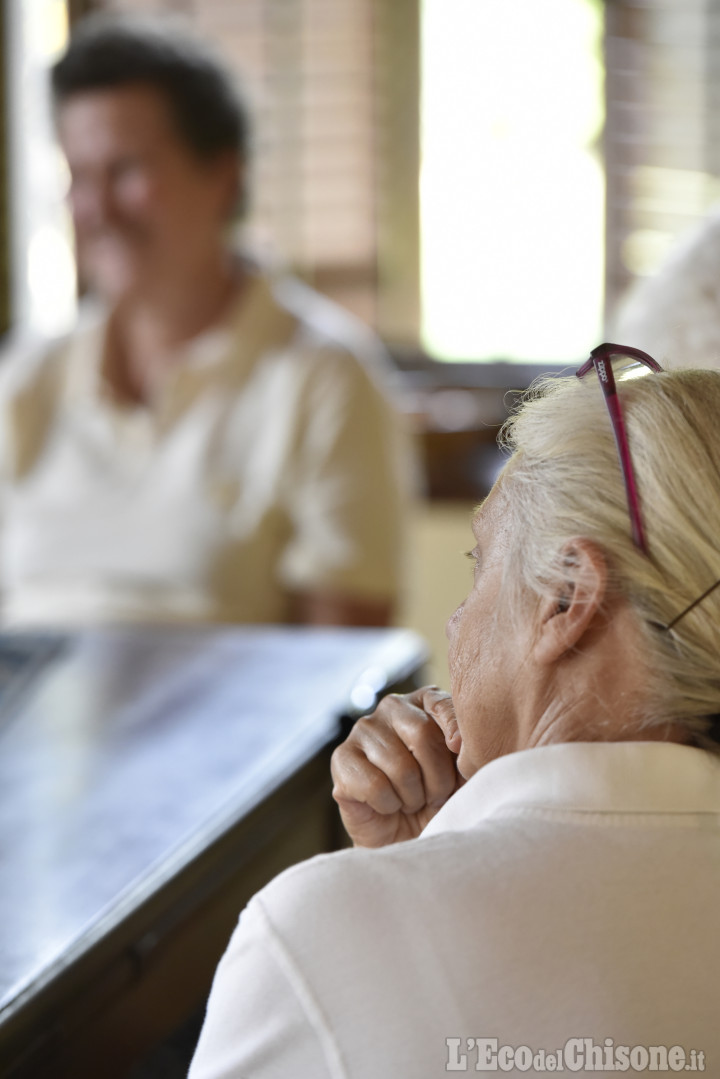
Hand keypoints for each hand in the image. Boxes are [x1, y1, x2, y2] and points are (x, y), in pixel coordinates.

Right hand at [330, 686, 463, 847]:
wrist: (409, 839)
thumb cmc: (440, 800)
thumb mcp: (465, 772)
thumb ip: (469, 749)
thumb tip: (461, 742)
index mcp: (423, 702)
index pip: (440, 703)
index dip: (456, 733)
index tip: (465, 764)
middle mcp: (391, 708)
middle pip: (421, 733)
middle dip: (437, 778)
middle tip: (435, 796)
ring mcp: (362, 731)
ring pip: (399, 765)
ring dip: (413, 797)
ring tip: (411, 801)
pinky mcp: (341, 759)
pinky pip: (374, 785)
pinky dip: (389, 805)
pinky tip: (388, 805)